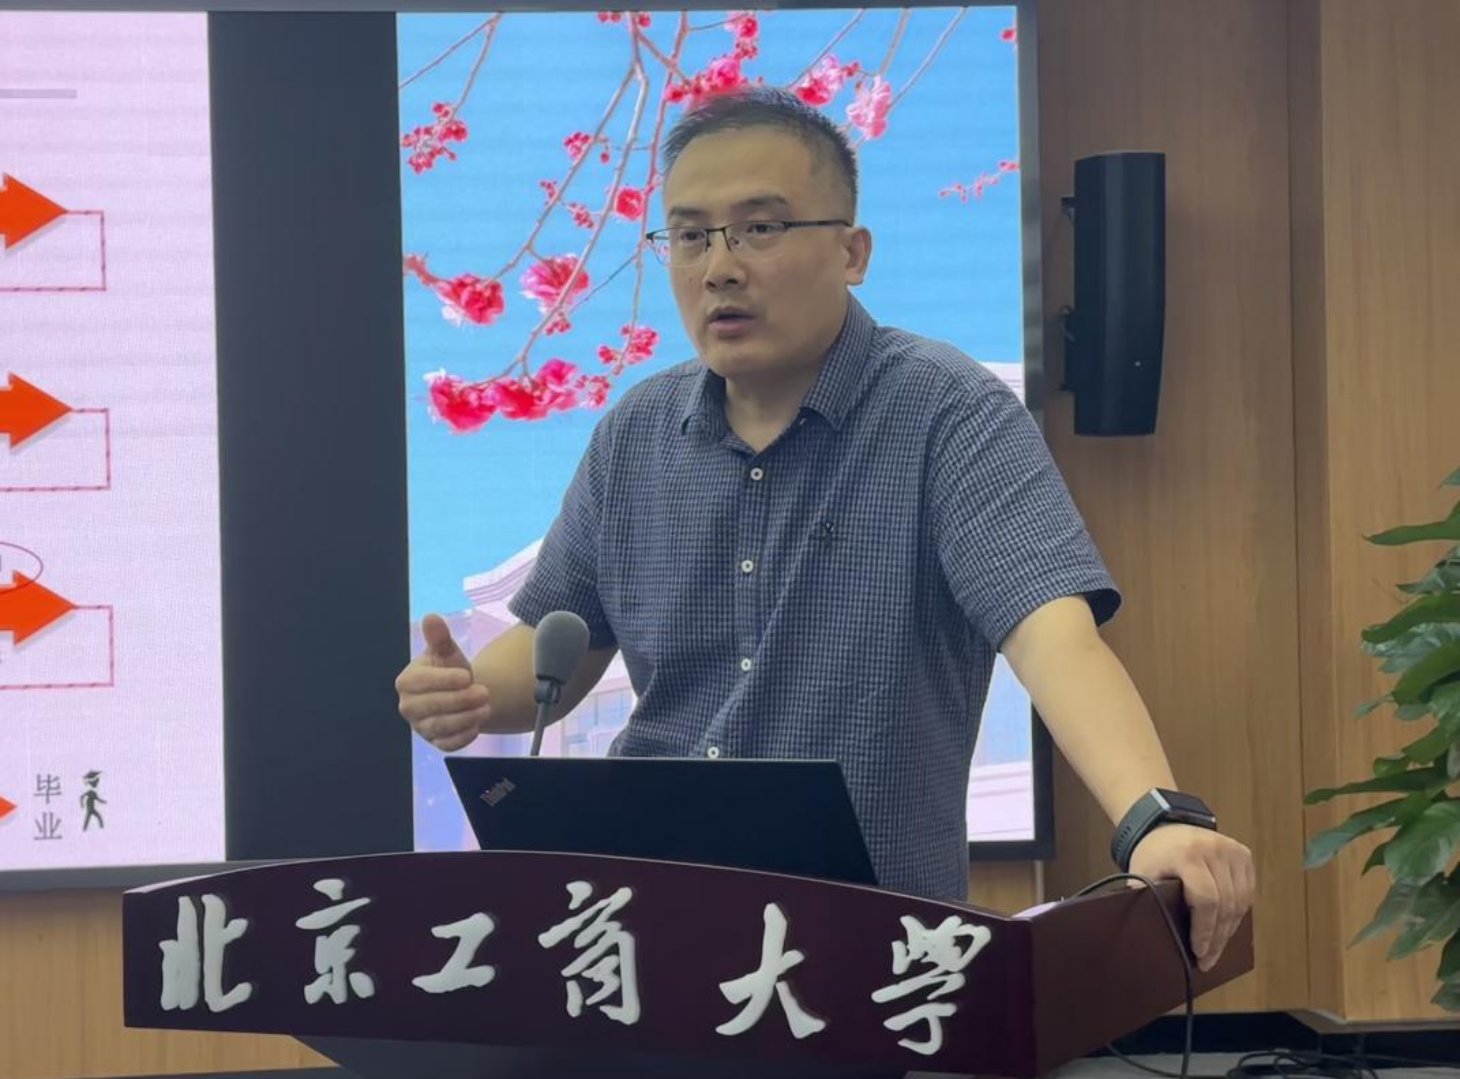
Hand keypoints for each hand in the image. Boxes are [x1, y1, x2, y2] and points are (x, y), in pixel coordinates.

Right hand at [395, 614, 490, 751]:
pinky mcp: (436, 742)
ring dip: (466, 718)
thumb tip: (431, 617)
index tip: (466, 675)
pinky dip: (464, 736)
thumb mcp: (447, 651)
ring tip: (486, 707)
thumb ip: (439, 637)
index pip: (422, 682)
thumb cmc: (450, 669)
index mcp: (407, 681)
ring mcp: (421, 727)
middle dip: (460, 700)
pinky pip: (448, 744)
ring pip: (441, 727)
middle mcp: (409, 706)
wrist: (460, 692)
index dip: (445, 680)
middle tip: (484, 692)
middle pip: (432, 706)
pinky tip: (478, 725)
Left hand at [1127, 824, 1255, 971]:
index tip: (1199, 953)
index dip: (1204, 930)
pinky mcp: (1242, 853)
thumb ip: (1152, 901)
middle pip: (1225, 904)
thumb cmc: (1152, 855)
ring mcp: (1231, 850)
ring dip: (1229, 929)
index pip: (1206, 900)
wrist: (1163, 824)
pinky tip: (1226, 926)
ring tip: (1216, 948)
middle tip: (1208, 960)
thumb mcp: (1143, 875)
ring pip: (1240, 901)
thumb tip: (1161, 939)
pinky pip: (1247, 891)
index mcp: (1187, 855)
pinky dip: (1238, 912)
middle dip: (1217, 938)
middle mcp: (1214, 850)